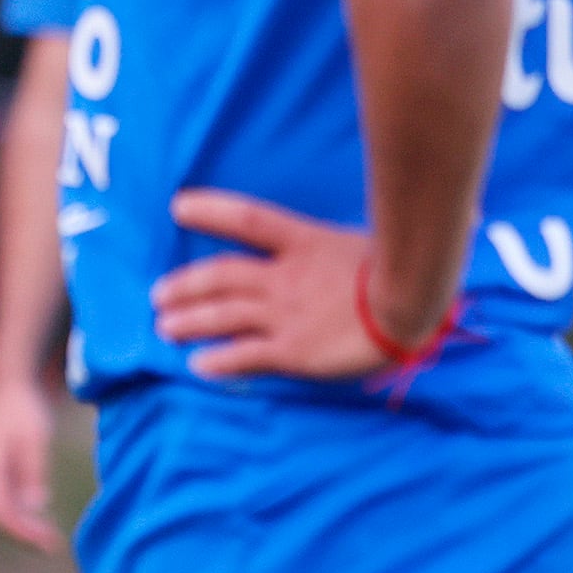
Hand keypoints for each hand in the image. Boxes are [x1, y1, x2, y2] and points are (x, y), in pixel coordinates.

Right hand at [0, 376, 59, 551]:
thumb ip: (33, 471)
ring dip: (24, 528)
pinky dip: (23, 515)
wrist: (10, 387)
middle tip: (54, 546)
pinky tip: (43, 520)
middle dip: (24, 535)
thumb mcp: (34, 439)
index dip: (21, 532)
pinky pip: (5, 501)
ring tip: (51, 538)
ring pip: (1, 511)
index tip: (46, 543)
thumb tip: (35, 505)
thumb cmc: (23, 410)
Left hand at [154, 190, 412, 381]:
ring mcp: (285, 314)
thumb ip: (356, 238)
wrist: (414, 306)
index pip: (248, 219)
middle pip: (220, 275)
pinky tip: (199, 366)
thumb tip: (393, 226)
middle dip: (185, 285)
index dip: (211, 210)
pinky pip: (246, 356)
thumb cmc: (407, 273)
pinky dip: (219, 361)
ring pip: (222, 316)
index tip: (177, 206)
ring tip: (165, 328)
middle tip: (158, 295)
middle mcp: (284, 277)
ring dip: (189, 321)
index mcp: (305, 243)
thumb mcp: (374, 242)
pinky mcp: (293, 351)